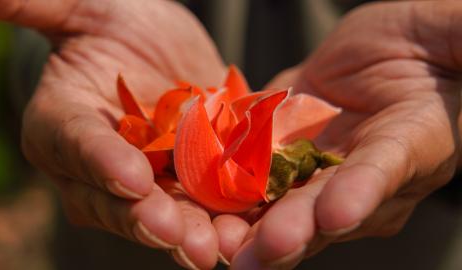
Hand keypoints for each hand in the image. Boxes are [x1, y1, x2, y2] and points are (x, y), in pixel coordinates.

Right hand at [0, 0, 226, 267]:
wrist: (163, 52)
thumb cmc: (116, 26)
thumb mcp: (85, 10)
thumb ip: (38, 8)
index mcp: (62, 124)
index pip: (75, 144)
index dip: (101, 162)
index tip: (131, 177)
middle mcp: (97, 166)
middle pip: (114, 198)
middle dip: (142, 216)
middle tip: (170, 231)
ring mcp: (145, 181)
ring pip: (159, 214)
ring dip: (184, 235)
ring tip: (210, 248)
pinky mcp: (185, 183)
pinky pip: (199, 208)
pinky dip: (218, 222)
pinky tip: (239, 234)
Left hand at [226, 2, 461, 267]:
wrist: (382, 53)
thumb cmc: (425, 44)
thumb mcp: (450, 36)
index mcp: (408, 149)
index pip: (383, 174)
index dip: (360, 193)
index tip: (336, 214)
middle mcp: (359, 176)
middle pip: (322, 208)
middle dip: (290, 231)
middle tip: (256, 255)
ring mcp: (315, 167)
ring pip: (280, 203)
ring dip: (249, 226)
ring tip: (218, 245)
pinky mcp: (279, 151)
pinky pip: (250, 171)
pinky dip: (224, 186)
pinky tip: (197, 200)